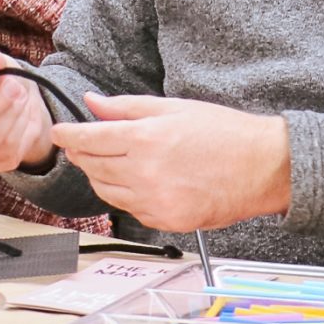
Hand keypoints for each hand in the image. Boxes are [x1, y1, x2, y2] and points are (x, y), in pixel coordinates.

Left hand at [53, 94, 290, 232]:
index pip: (89, 139)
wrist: (263, 168)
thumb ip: (127, 107)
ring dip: (99, 176)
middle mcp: (145, 173)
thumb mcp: (173, 108)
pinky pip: (129, 209)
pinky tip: (135, 181)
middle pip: (92, 166)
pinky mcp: (165, 220)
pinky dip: (124, 195)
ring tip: (108, 162)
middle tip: (81, 145)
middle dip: (82, 154)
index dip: (69, 136)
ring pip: (106, 191)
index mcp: (145, 139)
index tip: (60, 133)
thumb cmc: (225, 133)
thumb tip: (92, 102)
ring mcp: (154, 201)